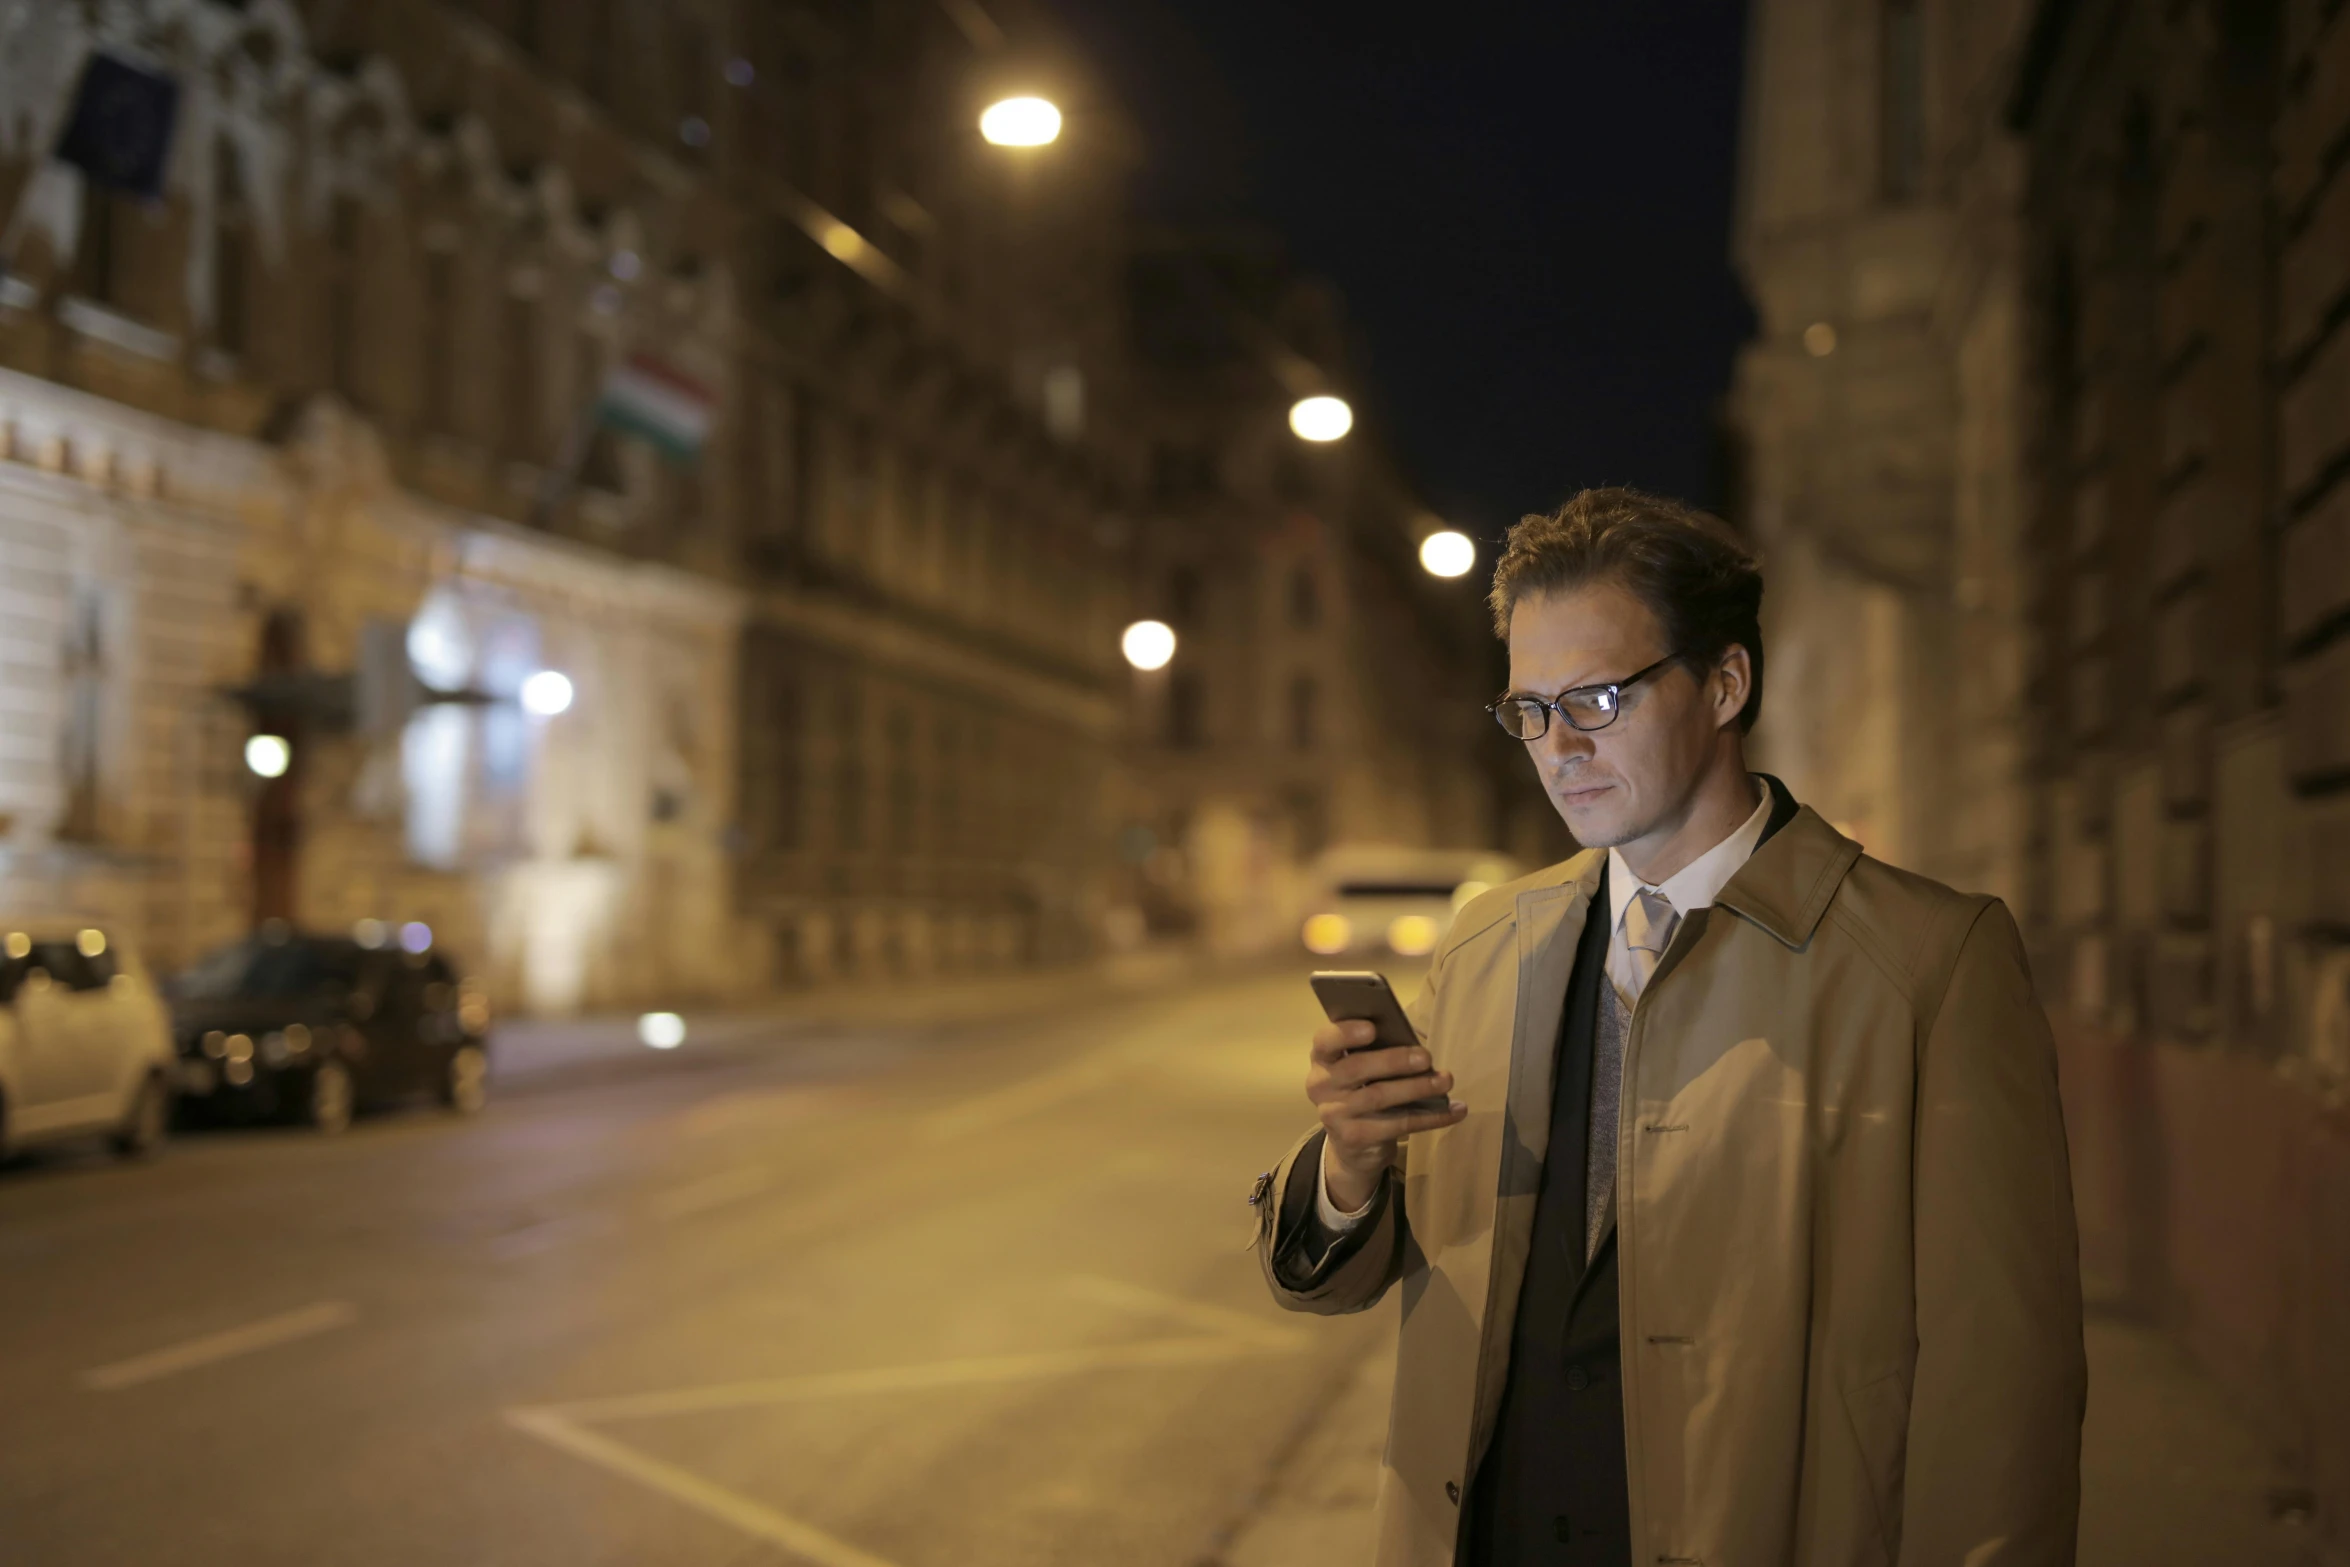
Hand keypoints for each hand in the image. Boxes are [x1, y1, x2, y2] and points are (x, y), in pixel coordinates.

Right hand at [1306, 1020, 1466, 1211]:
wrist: (1353, 1146)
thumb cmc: (1362, 1091)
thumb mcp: (1361, 1069)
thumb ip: (1375, 1052)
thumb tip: (1413, 1042)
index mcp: (1323, 1059)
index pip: (1325, 1041)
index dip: (1345, 1033)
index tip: (1372, 1027)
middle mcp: (1321, 1085)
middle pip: (1356, 1068)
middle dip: (1393, 1060)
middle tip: (1426, 1057)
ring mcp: (1335, 1114)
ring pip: (1379, 1097)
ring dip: (1417, 1087)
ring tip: (1445, 1080)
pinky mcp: (1356, 1138)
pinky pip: (1398, 1124)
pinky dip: (1430, 1117)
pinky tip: (1455, 1110)